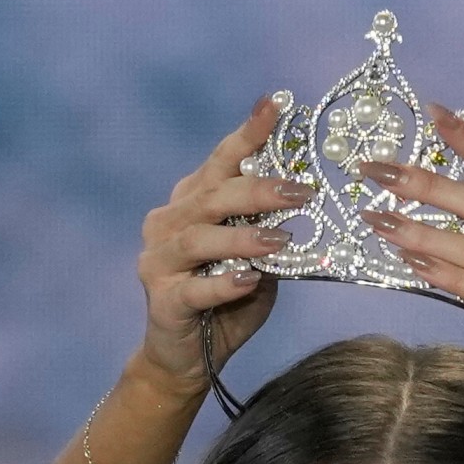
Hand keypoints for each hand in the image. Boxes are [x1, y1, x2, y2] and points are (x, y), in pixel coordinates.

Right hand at [131, 97, 313, 389]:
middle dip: (259, 188)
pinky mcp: (162, 300)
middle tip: (302, 190)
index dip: (248, 133)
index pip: (221, 161)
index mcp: (192, 203)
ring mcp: (159, 260)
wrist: (187, 359)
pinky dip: (223, 282)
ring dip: (243, 236)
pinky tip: (249, 279)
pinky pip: (194, 288)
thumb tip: (305, 201)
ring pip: (200, 237)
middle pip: (213, 195)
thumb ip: (270, 230)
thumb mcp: (259, 261)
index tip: (277, 104)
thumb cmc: (227, 303)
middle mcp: (169, 222)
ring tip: (281, 239)